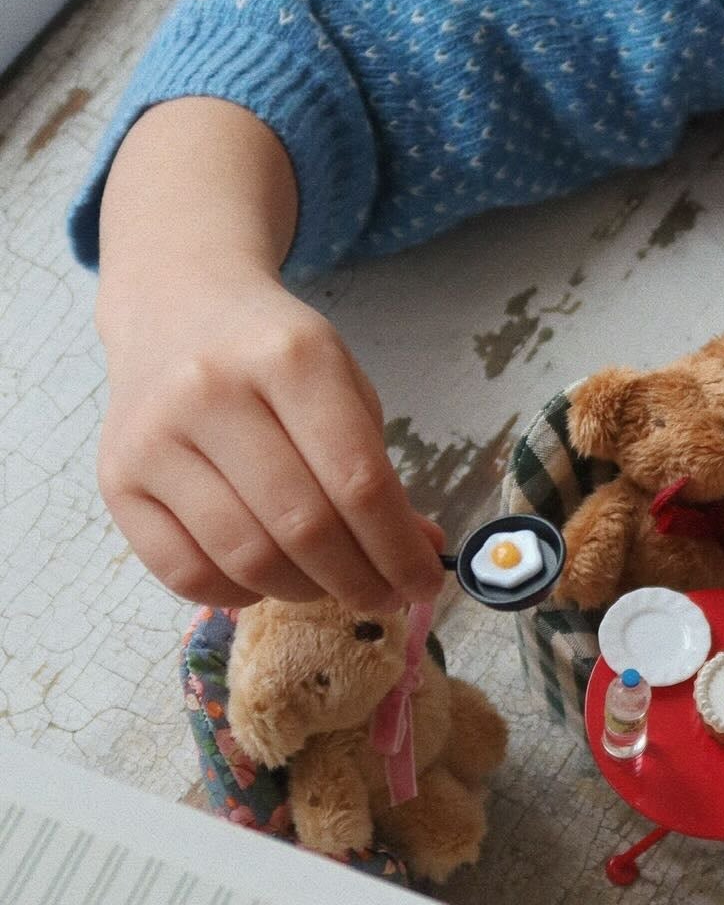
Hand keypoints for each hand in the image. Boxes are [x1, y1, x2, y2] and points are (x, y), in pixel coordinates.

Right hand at [96, 270, 444, 610]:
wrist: (176, 306)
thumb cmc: (273, 356)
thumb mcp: (343, 388)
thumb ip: (380, 472)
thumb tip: (417, 555)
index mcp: (291, 359)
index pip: (358, 482)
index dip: (398, 549)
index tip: (424, 582)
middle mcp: (214, 391)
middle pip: (304, 527)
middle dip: (359, 581)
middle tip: (385, 598)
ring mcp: (156, 436)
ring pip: (247, 557)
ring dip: (304, 592)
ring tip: (329, 585)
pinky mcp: (116, 478)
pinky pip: (185, 572)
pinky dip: (238, 594)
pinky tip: (266, 581)